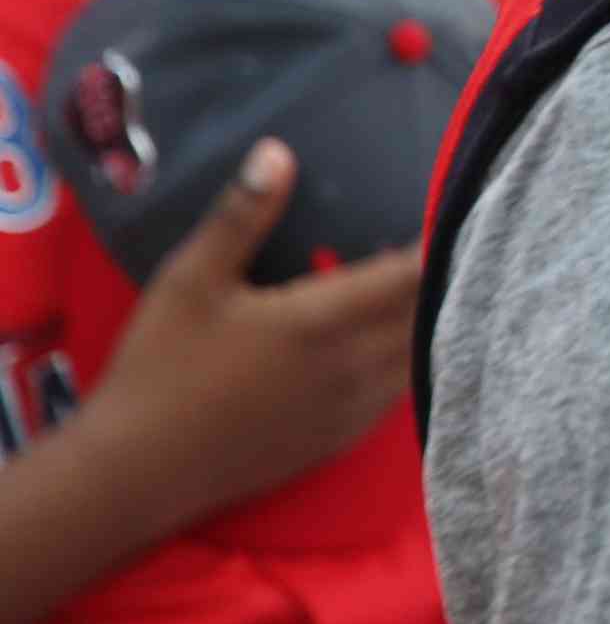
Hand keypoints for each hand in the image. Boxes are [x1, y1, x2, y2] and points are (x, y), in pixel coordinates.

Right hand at [76, 141, 422, 536]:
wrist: (137, 472)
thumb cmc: (160, 368)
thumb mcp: (190, 281)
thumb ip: (241, 216)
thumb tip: (277, 151)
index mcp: (322, 321)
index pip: (411, 274)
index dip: (440, 241)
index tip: (458, 208)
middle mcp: (353, 366)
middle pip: (428, 313)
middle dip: (445, 276)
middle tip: (455, 240)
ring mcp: (351, 409)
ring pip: (420, 355)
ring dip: (432, 319)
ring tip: (436, 284)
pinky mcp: (340, 439)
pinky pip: (399, 393)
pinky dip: (411, 360)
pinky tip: (398, 342)